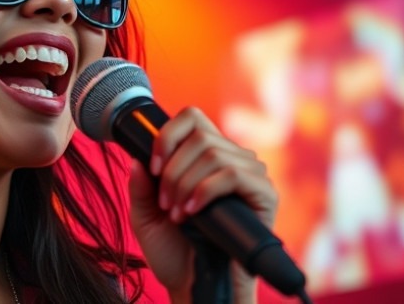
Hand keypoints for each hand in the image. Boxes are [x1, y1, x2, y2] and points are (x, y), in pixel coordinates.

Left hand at [127, 106, 277, 303]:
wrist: (193, 286)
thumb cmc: (173, 252)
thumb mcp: (144, 214)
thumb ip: (140, 185)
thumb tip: (138, 156)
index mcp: (204, 157)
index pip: (191, 118)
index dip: (167, 135)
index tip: (152, 167)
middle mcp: (230, 159)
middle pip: (199, 134)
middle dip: (172, 169)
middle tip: (164, 202)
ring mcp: (250, 176)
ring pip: (213, 153)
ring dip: (185, 183)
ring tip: (177, 213)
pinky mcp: (265, 195)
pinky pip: (234, 174)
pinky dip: (205, 191)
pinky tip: (192, 213)